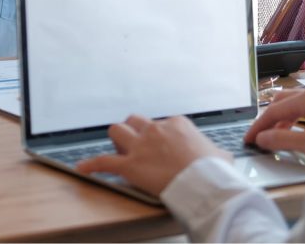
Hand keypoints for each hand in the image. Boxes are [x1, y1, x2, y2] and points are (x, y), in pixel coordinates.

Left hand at [77, 115, 230, 195]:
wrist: (205, 183)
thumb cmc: (214, 171)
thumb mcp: (220, 155)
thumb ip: (216, 152)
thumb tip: (222, 157)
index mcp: (176, 124)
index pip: (160, 124)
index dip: (158, 136)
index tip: (161, 147)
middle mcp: (155, 130)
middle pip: (135, 121)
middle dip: (133, 131)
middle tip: (137, 144)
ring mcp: (141, 146)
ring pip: (117, 131)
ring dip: (116, 140)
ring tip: (118, 149)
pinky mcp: (130, 165)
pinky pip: (103, 161)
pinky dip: (91, 165)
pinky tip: (82, 168)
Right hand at [243, 88, 304, 158]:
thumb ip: (282, 139)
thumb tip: (261, 138)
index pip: (273, 110)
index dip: (258, 126)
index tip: (248, 139)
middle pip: (283, 101)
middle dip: (269, 118)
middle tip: (261, 136)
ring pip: (297, 104)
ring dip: (284, 119)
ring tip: (278, 136)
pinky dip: (298, 118)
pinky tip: (300, 131)